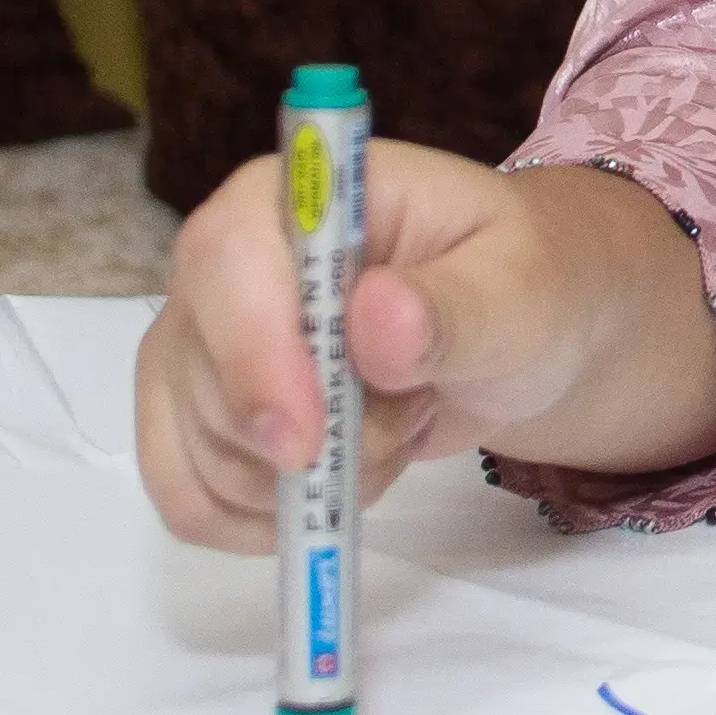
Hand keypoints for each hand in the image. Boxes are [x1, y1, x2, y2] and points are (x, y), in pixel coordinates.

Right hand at [134, 141, 618, 549]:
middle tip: (413, 410)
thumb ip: (457, 307)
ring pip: (201, 451)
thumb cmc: (525, 285)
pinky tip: (337, 486)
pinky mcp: (202, 413)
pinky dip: (261, 520)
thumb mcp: (523, 290)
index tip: (309, 439)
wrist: (516, 330)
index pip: (225, 258)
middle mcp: (229, 261)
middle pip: (204, 375)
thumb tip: (377, 319)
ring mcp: (204, 341)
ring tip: (393, 427)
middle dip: (316, 437)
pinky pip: (190, 496)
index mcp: (301, 194)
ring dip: (310, 479)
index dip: (252, 356)